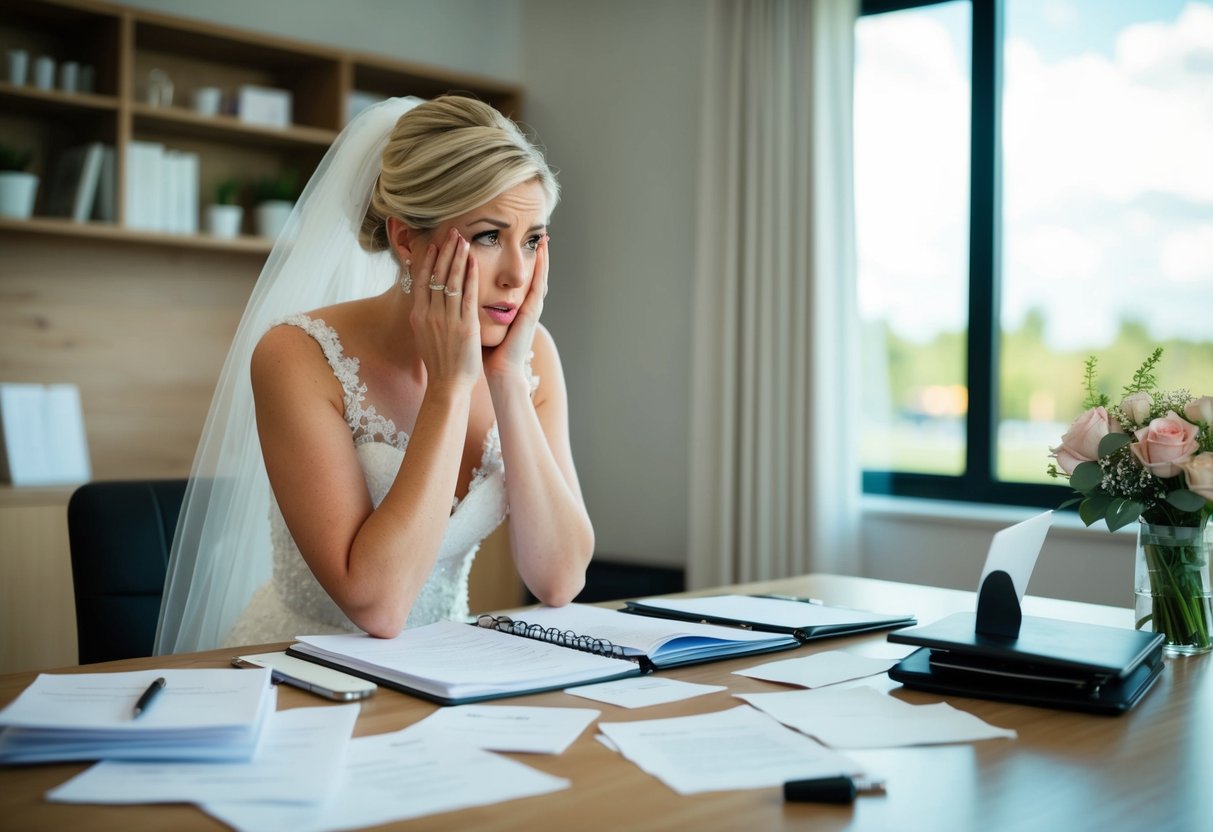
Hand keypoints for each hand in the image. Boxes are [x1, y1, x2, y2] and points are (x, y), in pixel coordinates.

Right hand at [410, 228, 481, 389]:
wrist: (447, 385)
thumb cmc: (439, 362)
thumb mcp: (423, 335)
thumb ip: (425, 315)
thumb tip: (424, 300)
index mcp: (418, 315)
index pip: (421, 280)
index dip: (428, 259)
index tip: (434, 243)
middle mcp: (430, 314)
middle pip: (436, 275)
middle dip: (444, 251)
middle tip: (451, 231)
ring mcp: (447, 320)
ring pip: (451, 281)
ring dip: (457, 257)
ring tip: (462, 239)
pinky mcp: (465, 326)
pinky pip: (467, 296)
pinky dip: (470, 277)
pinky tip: (474, 262)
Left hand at [483, 234, 548, 381]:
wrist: (501, 371)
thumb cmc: (488, 352)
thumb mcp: (481, 324)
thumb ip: (475, 310)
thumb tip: (458, 300)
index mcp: (513, 308)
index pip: (517, 280)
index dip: (519, 263)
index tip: (517, 244)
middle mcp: (524, 306)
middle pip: (531, 275)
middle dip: (535, 256)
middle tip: (540, 235)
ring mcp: (530, 308)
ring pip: (539, 277)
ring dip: (543, 257)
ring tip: (545, 238)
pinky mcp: (531, 312)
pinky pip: (539, 286)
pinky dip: (542, 269)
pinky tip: (543, 254)